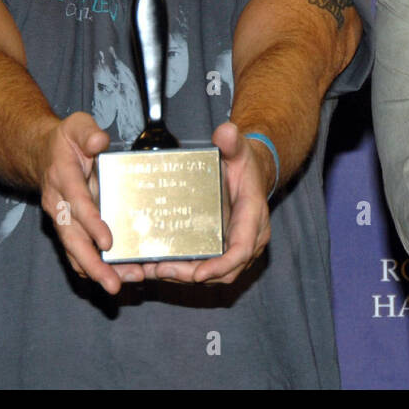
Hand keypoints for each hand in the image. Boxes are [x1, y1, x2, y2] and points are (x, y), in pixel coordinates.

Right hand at [36, 111, 142, 295]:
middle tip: (113, 284)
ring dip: (95, 272)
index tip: (108, 242)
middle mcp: (59, 204)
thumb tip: (99, 142)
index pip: (78, 204)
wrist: (41, 153)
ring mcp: (62, 220)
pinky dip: (93, 269)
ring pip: (74, 252)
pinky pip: (78, 253)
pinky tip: (115, 279)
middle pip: (72, 239)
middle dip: (92, 264)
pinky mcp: (69, 228)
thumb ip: (88, 133)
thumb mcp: (77, 126)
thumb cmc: (66, 140)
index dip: (92, 223)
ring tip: (119, 286)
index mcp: (63, 179)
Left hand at [142, 122, 272, 284]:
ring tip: (155, 270)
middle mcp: (249, 240)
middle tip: (161, 269)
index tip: (198, 273)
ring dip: (184, 277)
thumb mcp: (239, 151)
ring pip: (214, 276)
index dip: (220, 265)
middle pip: (224, 271)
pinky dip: (185, 273)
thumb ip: (232, 142)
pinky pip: (208, 269)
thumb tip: (225, 131)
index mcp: (253, 219)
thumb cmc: (244, 165)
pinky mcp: (224, 252)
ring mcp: (237, 249)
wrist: (252, 175)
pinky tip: (160, 267)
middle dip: (192, 275)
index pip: (241, 250)